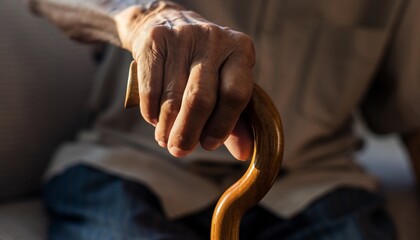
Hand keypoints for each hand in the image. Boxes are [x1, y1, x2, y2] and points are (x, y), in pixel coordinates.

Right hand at [116, 2, 254, 158]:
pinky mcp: (156, 39)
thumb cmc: (204, 66)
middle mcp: (214, 39)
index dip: (222, 125)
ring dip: (167, 126)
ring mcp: (183, 36)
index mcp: (240, 50)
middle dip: (188, 132)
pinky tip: (154, 120)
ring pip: (173, 96)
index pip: (236, 94)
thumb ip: (236, 119)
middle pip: (201, 98)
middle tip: (179, 150)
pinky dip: (151, 110)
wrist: (170, 24)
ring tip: (165, 139)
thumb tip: (243, 154)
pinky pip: (151, 87)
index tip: (208, 145)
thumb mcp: (225, 83)